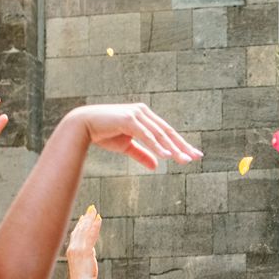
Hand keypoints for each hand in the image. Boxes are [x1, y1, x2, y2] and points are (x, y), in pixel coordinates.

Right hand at [64, 103, 201, 169]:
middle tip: (195, 158)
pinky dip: (156, 145)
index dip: (180, 144)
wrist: (83, 125)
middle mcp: (143, 112)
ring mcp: (136, 113)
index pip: (167, 132)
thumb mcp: (127, 146)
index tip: (194, 155)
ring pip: (158, 134)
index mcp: (145, 116)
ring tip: (182, 160)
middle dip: (181, 146)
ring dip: (171, 148)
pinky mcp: (128, 118)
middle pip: (167, 132)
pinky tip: (166, 155)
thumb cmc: (105, 133)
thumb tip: (156, 166)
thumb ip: (142, 154)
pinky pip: (145, 134)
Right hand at [66, 206, 101, 278]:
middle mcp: (73, 247)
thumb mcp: (84, 264)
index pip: (75, 234)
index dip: (80, 224)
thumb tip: (91, 250)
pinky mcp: (86, 250)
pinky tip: (99, 218)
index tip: (84, 216)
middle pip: (80, 229)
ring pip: (85, 229)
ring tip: (95, 209)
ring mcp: (79, 248)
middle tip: (91, 208)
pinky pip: (91, 235)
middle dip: (86, 218)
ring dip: (90, 218)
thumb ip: (87, 255)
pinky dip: (95, 226)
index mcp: (71, 250)